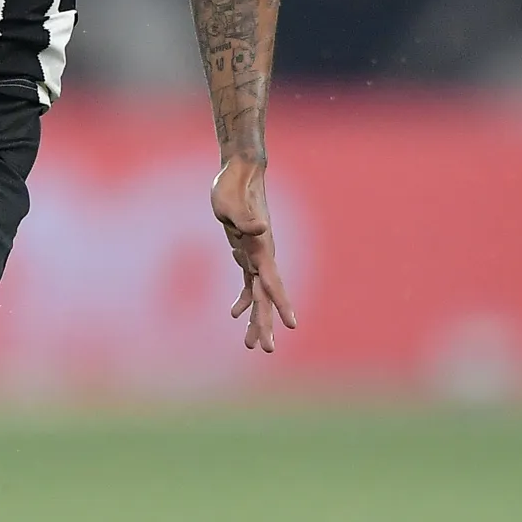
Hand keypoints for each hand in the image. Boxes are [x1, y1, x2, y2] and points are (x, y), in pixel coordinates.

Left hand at [211, 156, 298, 352]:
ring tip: (251, 345)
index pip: (273, 283)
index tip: (291, 325)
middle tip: (264, 349)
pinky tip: (235, 315)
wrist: (240, 172)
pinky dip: (243, 300)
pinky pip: (248, 283)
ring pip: (258, 295)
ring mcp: (256, 256)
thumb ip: (244, 218)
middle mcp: (262, 256)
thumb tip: (258, 228)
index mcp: (260, 249)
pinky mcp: (246, 252)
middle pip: (266, 297)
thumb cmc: (232, 186)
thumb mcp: (230, 202)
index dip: (281, 304)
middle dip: (265, 324)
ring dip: (256, 319)